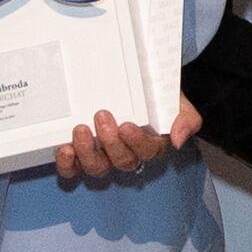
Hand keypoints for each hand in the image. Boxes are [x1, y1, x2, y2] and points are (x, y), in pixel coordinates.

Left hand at [54, 98, 199, 189]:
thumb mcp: (175, 99)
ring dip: (87, 153)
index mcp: (151, 144)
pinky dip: (67, 164)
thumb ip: (186, 119)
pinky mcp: (80, 155)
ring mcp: (103, 156)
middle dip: (111, 143)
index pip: (148, 152)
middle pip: (122, 162)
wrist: (133, 81)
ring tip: (81, 130)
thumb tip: (177, 140)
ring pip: (97, 168)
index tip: (127, 125)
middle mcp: (127, 154)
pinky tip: (65, 149)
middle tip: (102, 116)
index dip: (136, 143)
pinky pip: (73, 170)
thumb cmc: (153, 93)